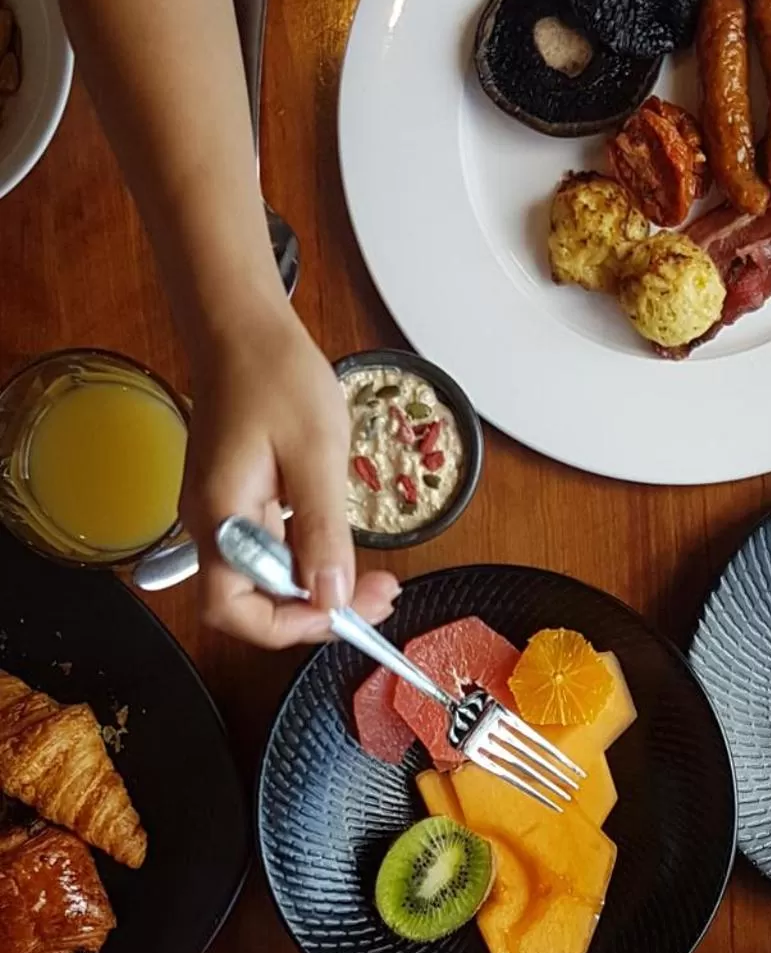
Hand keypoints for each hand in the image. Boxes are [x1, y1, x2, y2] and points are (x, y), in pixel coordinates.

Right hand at [183, 303, 399, 647]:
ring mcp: (222, 514)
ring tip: (374, 579)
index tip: (346, 610)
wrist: (242, 327)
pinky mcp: (237, 502)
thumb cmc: (275, 375)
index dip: (290, 626)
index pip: (234, 611)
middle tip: (378, 596)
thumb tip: (331, 597)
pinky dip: (309, 561)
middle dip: (316, 612)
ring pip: (266, 582)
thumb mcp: (315, 452)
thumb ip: (321, 530)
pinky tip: (342, 546)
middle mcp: (211, 525)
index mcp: (220, 517)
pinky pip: (270, 552)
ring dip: (317, 590)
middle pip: (252, 605)